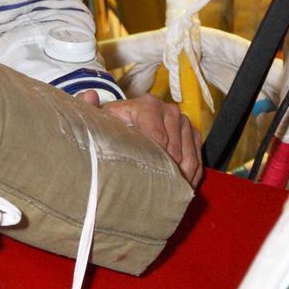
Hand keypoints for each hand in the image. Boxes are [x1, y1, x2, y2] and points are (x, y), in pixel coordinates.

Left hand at [77, 91, 202, 188]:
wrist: (126, 121)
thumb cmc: (112, 124)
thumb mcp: (100, 118)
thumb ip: (90, 109)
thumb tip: (90, 96)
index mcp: (147, 105)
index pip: (158, 137)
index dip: (155, 160)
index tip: (149, 178)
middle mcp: (168, 110)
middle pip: (175, 148)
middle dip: (169, 171)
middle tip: (160, 191)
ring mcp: (182, 121)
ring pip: (189, 154)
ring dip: (183, 176)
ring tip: (173, 193)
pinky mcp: (191, 132)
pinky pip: (198, 155)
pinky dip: (193, 173)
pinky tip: (183, 187)